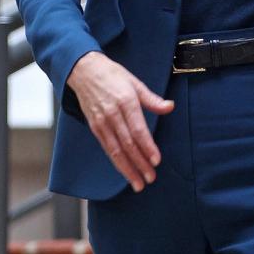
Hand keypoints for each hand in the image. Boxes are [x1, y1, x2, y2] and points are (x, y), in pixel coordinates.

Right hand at [67, 51, 173, 191]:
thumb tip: (170, 107)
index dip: (147, 147)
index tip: (156, 160)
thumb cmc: (112, 75)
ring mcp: (101, 122)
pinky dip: (115, 161)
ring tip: (138, 183)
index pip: (138, 130)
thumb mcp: (135, 82)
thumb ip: (152, 99)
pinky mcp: (94, 127)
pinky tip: (124, 170)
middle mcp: (112, 114)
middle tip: (150, 178)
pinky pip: (106, 147)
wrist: (83, 70)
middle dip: (139, 163)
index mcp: (126, 102)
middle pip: (127, 144)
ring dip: (127, 168)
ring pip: (115, 150)